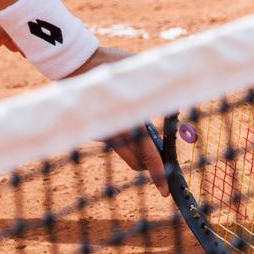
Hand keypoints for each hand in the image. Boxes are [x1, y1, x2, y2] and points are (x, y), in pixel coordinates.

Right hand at [67, 47, 169, 196]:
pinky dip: (124, 135)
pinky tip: (125, 114)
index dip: (159, 173)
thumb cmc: (113, 66)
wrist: (75, 62)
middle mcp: (113, 134)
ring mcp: (101, 134)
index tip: (165, 191)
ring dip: (136, 146)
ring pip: (125, 151)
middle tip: (162, 154)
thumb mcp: (140, 75)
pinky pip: (114, 138)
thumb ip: (159, 92)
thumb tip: (179, 104)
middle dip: (149, 163)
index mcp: (127, 122)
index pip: (147, 155)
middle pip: (136, 162)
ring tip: (144, 124)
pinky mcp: (94, 130)